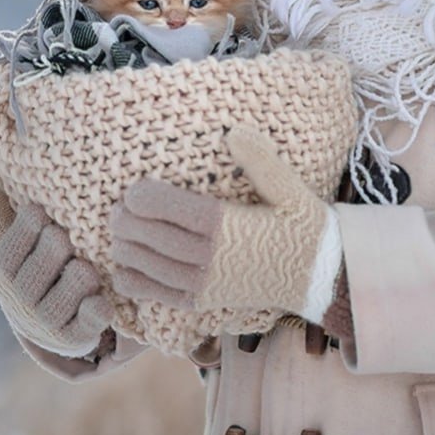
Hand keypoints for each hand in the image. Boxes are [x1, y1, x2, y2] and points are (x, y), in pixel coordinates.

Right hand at [0, 180, 113, 356]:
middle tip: (69, 243)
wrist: (53, 322)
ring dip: (82, 277)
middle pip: (46, 261)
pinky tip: (100, 301)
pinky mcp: (74, 339)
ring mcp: (46, 322)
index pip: (17, 241)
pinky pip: (90, 318)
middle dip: (61, 247)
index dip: (33, 225)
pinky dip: (97, 309)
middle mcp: (21, 299)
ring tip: (86, 272)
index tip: (45, 216)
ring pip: (70, 289)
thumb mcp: (16, 237)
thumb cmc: (37, 265)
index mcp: (6, 271)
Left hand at [109, 126, 342, 329]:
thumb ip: (262, 161)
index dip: (140, 199)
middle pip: (148, 237)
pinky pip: (154, 293)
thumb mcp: (290, 190)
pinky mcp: (201, 302)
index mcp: (225, 225)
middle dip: (125, 221)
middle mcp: (209, 257)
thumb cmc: (303, 229)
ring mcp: (203, 283)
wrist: (318, 278)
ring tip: (120, 230)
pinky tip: (126, 264)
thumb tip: (234, 132)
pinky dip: (131, 279)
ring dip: (124, 247)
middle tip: (117, 207)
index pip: (166, 209)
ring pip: (145, 265)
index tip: (132, 190)